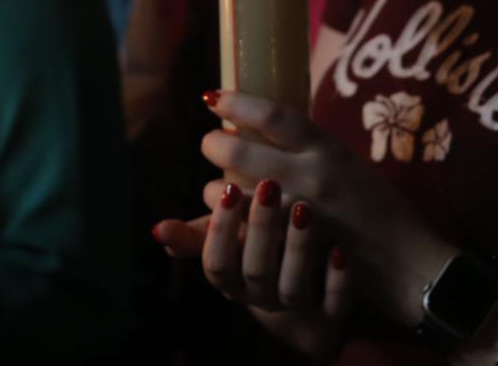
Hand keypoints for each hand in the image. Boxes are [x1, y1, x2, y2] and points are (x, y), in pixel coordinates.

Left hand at [154, 90, 456, 329]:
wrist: (405, 262)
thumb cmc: (377, 208)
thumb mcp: (346, 163)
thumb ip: (307, 147)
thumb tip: (259, 123)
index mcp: (326, 148)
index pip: (271, 114)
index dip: (235, 102)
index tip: (212, 98)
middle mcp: (310, 176)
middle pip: (239, 150)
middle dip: (214, 144)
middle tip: (211, 142)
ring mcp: (297, 215)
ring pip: (231, 192)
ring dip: (215, 188)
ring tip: (218, 187)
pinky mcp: (288, 250)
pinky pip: (240, 231)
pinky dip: (226, 222)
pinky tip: (225, 217)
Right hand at [154, 178, 351, 359]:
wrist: (311, 297)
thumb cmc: (260, 253)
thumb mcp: (231, 244)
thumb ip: (200, 233)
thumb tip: (157, 230)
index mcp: (234, 282)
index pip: (217, 263)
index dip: (220, 230)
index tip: (228, 188)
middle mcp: (262, 298)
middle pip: (254, 270)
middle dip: (259, 228)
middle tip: (268, 184)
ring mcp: (298, 307)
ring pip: (292, 287)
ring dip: (297, 247)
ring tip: (304, 207)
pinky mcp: (332, 312)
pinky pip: (334, 303)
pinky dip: (337, 278)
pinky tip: (339, 249)